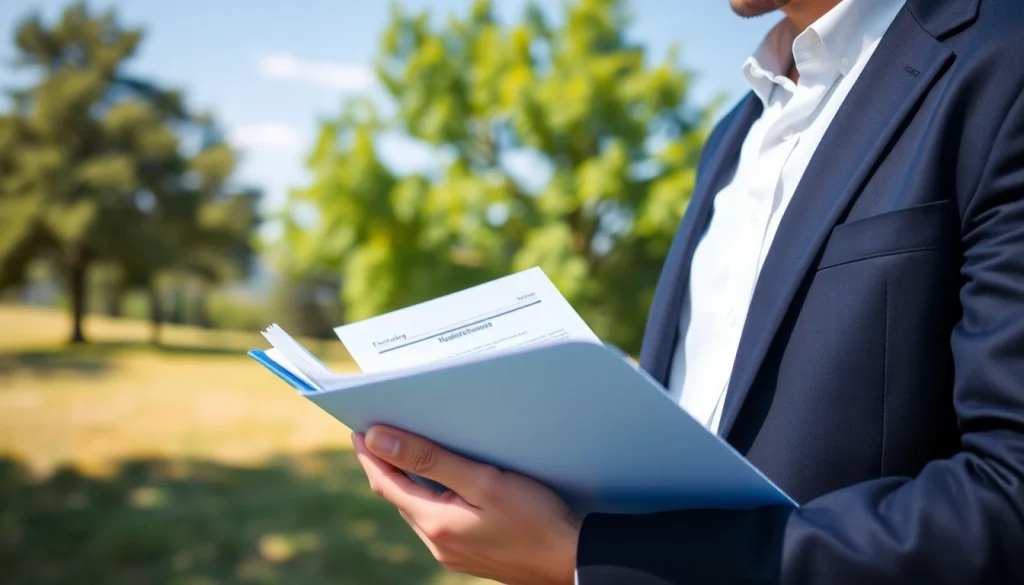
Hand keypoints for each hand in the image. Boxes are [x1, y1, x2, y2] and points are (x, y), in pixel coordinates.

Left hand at [352, 425, 580, 584]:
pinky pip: (438, 520)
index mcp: (435, 523)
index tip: (358, 428)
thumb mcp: (483, 480)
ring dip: (409, 481)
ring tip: (408, 450)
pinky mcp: (468, 554)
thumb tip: (379, 439)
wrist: (570, 559)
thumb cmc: (534, 517)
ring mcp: (452, 553)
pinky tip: (444, 481)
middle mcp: (437, 543)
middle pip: (399, 497)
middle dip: (387, 465)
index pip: (386, 483)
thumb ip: (429, 459)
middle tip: (379, 432)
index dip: (370, 455)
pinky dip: (431, 496)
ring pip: (418, 509)